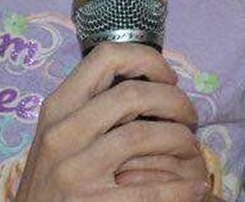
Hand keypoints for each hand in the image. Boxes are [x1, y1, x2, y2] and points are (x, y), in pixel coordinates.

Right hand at [12, 43, 214, 201]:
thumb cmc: (50, 181)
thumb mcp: (56, 135)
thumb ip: (87, 108)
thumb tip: (143, 82)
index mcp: (56, 109)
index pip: (105, 57)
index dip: (147, 60)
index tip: (167, 79)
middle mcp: (62, 134)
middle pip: (132, 93)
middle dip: (174, 101)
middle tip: (188, 116)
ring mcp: (76, 170)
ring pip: (145, 135)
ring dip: (181, 139)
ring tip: (191, 148)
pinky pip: (152, 191)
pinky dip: (182, 188)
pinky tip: (194, 186)